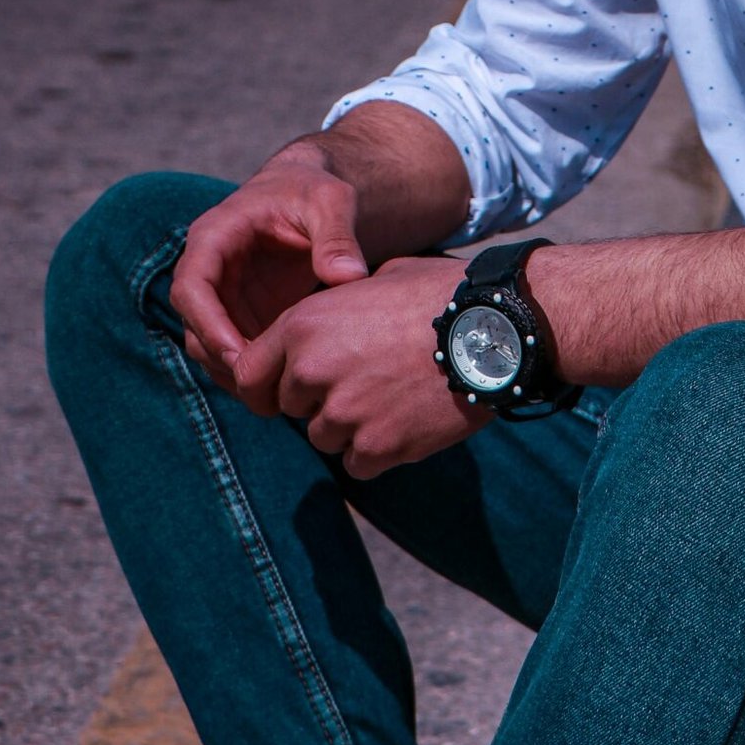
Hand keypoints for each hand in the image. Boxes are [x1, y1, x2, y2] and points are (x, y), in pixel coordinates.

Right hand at [171, 148, 370, 385]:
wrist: (311, 195)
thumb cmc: (315, 191)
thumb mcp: (331, 202)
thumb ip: (337, 236)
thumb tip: (349, 276)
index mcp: (215, 236)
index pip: (190, 287)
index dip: (208, 325)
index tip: (239, 356)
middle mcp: (208, 269)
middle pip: (194, 325)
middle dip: (222, 359)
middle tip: (263, 386)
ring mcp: (222, 296)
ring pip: (208, 346)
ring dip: (234, 372)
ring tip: (275, 394)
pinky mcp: (240, 314)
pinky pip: (233, 351)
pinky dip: (252, 371)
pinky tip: (285, 385)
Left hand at [228, 257, 486, 477]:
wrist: (495, 326)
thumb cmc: (439, 294)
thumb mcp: (374, 281)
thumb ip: (335, 310)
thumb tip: (324, 327)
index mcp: (304, 325)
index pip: (248, 375)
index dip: (265, 386)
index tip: (285, 392)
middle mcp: (313, 370)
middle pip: (291, 409)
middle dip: (319, 401)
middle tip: (365, 383)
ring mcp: (345, 413)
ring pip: (325, 438)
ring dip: (350, 428)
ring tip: (393, 398)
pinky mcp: (379, 445)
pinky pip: (358, 464)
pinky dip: (379, 450)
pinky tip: (407, 421)